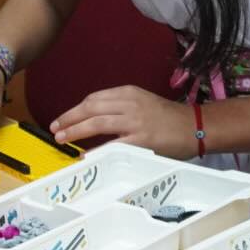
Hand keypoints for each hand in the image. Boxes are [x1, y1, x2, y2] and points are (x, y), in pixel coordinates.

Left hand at [51, 85, 197, 159]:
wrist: (195, 126)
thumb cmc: (168, 117)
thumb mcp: (142, 102)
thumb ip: (120, 107)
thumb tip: (93, 119)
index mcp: (128, 92)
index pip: (94, 98)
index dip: (75, 109)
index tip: (63, 118)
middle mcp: (129, 103)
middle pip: (90, 107)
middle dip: (69, 118)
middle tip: (55, 128)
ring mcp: (135, 121)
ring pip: (97, 122)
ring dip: (76, 130)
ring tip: (62, 138)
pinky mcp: (141, 139)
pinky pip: (113, 144)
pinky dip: (96, 150)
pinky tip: (85, 156)